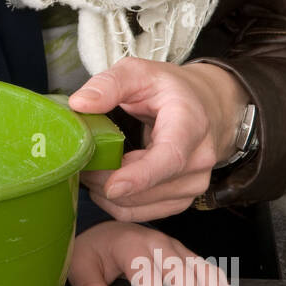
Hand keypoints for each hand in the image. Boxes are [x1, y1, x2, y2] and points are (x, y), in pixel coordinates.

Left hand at [68, 220, 232, 285]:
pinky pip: (208, 268)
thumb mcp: (80, 267)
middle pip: (180, 272)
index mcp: (129, 245)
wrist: (106, 232)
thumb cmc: (94, 251)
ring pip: (201, 268)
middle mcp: (157, 243)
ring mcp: (175, 247)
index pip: (146, 274)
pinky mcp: (185, 254)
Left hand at [69, 58, 251, 221]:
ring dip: (106, 193)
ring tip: (91, 168)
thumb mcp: (139, 72)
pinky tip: (104, 182)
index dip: (140, 176)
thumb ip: (109, 84)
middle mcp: (198, 160)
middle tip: (79, 160)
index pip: (170, 158)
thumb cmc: (169, 89)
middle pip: (146, 187)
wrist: (205, 107)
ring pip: (139, 206)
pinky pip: (140, 214)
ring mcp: (192, 185)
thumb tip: (80, 104)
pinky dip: (115, 203)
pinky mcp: (181, 201)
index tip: (111, 186)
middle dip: (104, 179)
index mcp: (190, 125)